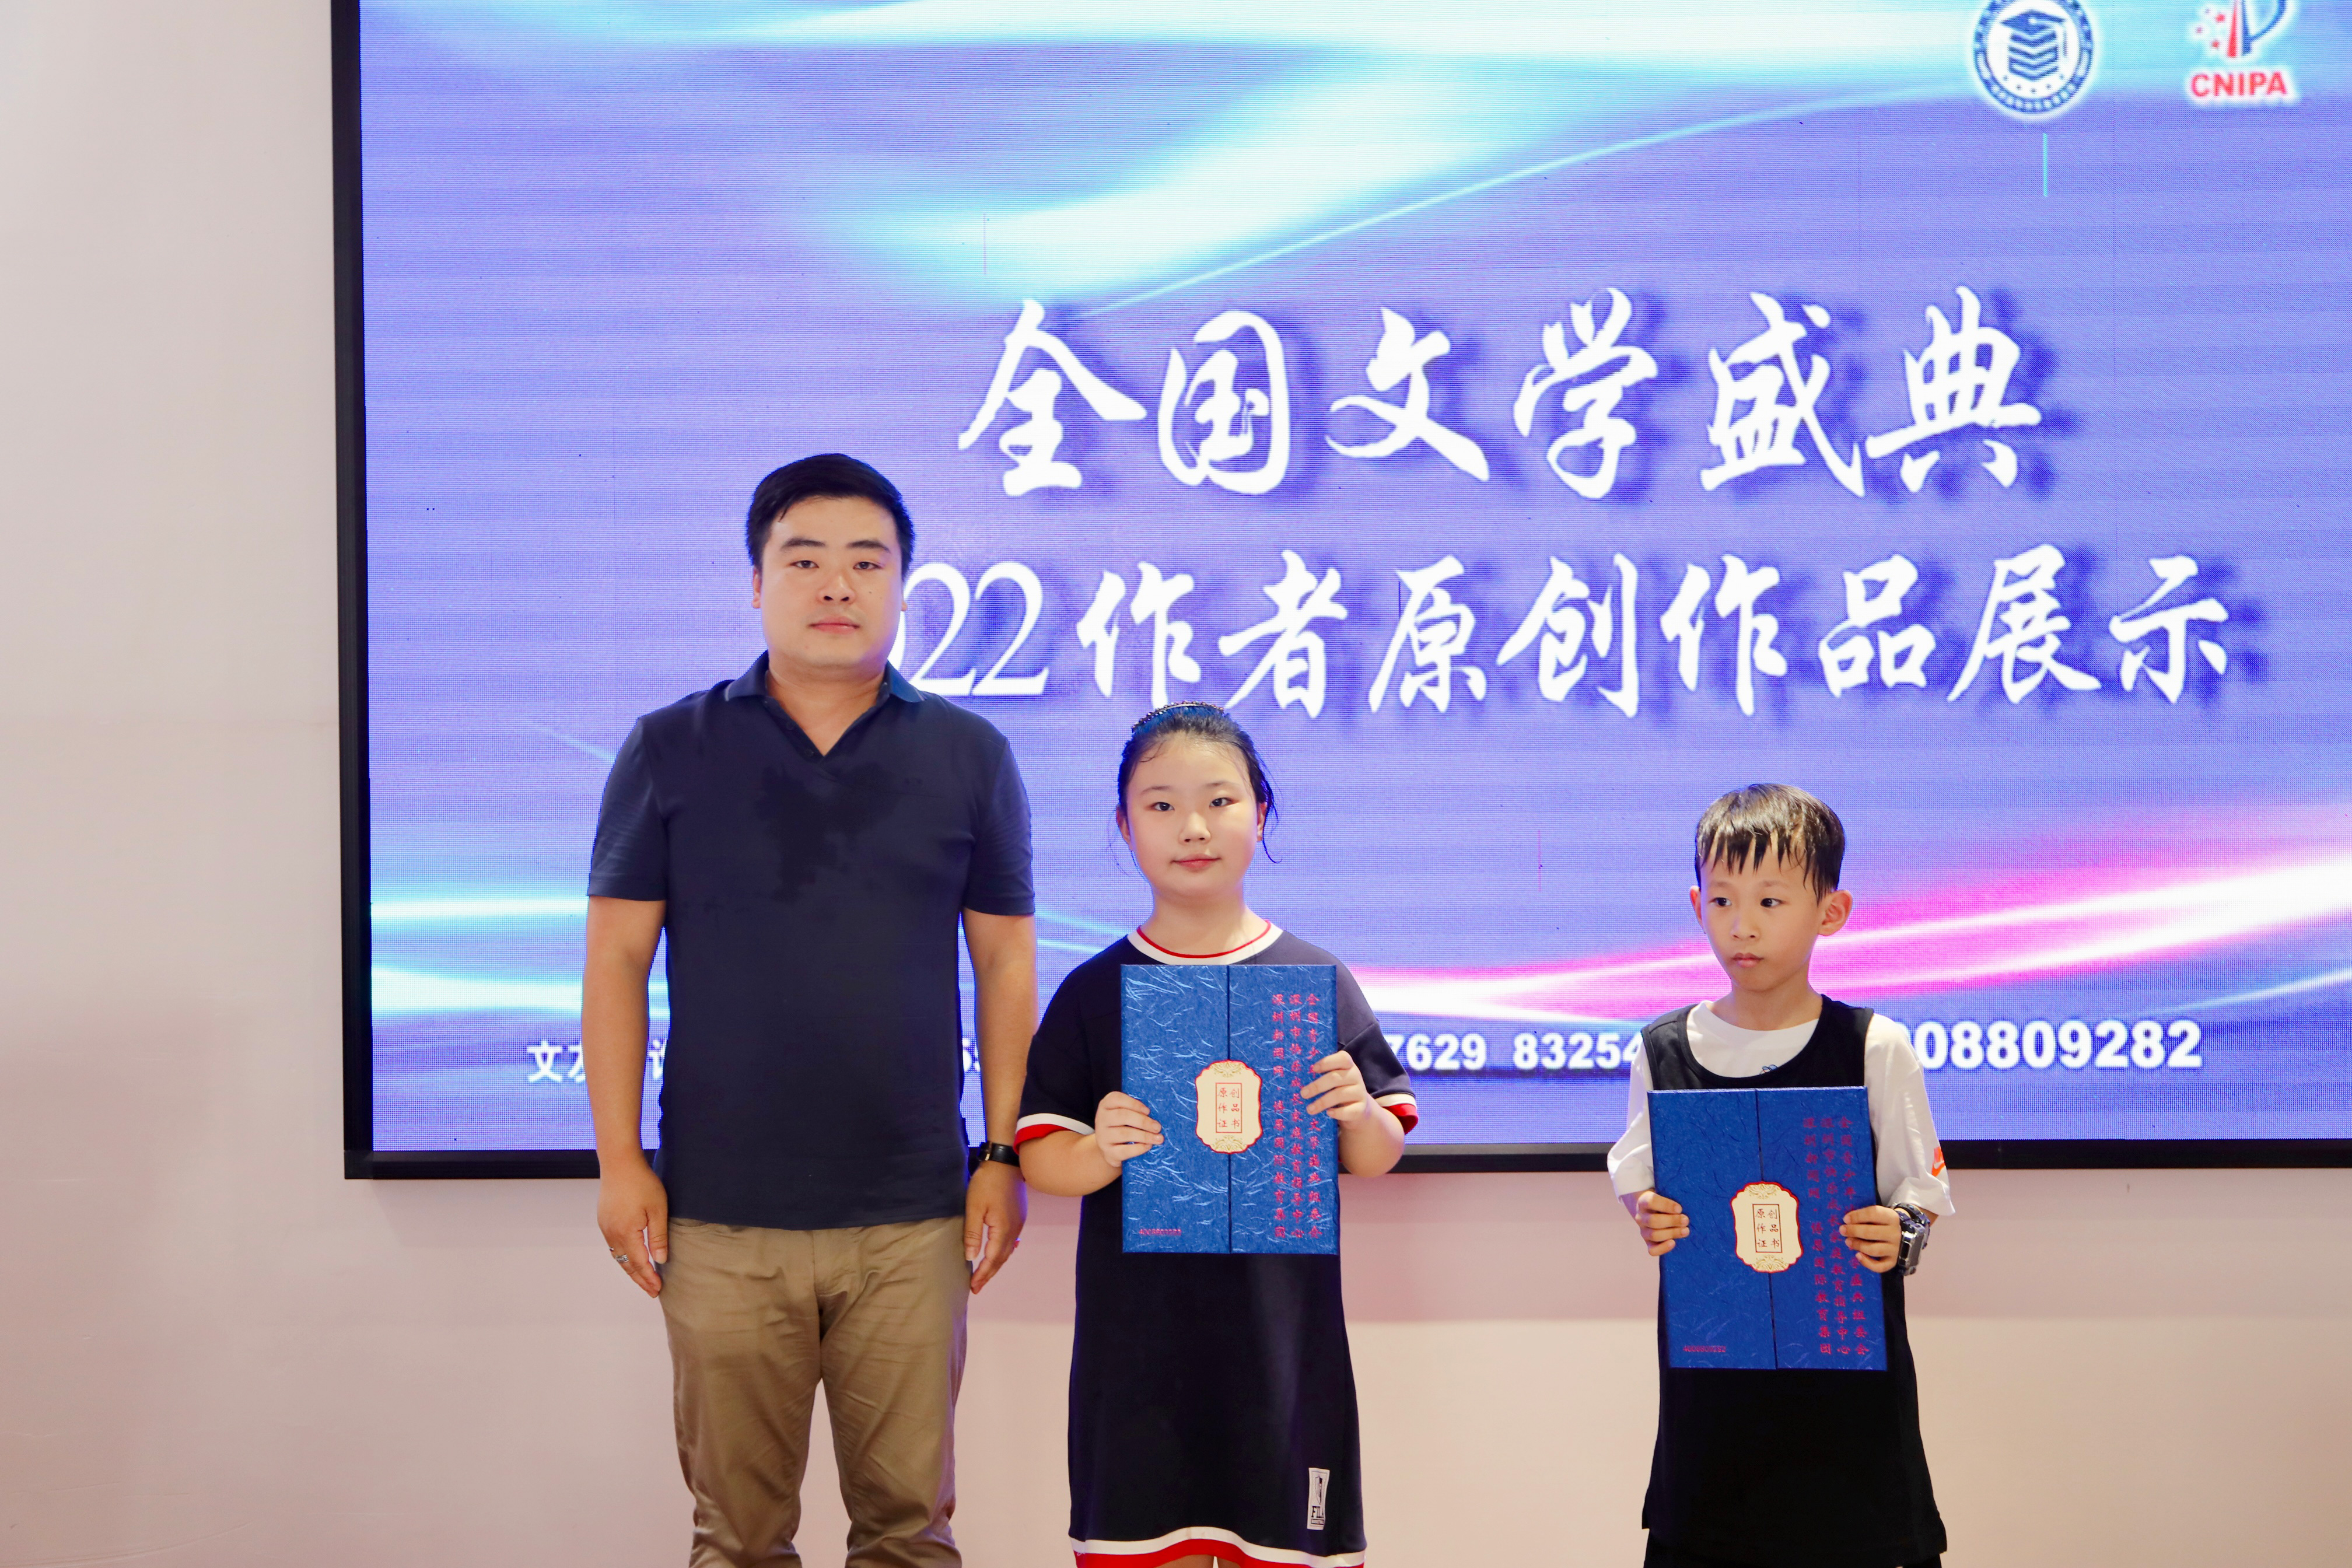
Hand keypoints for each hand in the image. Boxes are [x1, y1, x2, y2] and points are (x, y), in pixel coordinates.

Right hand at [598, 1157, 668, 1298]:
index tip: (658, 1290)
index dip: (649, 1278)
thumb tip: (661, 1260)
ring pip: (618, 1256)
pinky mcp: (604, 1220)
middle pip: (626, 1264)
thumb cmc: (642, 1183)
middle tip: (651, 1291)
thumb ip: (658, 1237)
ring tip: (642, 1279)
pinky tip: (630, 1257)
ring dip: (630, 1269)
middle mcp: (612, 1234)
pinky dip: (623, 1256)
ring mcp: (605, 1227)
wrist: (619, 1162)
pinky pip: (613, 1245)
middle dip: (639, 1279)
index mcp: (626, 1234)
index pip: (639, 1264)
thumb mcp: (657, 1210)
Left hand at [964, 1159, 1026, 1292]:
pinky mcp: (1019, 1216)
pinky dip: (1004, 1251)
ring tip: (986, 1274)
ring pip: (1008, 1250)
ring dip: (996, 1264)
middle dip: (989, 1274)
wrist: (1005, 1161)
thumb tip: (971, 1257)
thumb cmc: (986, 1182)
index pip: (992, 1259)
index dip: (982, 1274)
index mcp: (1003, 1229)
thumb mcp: (974, 1207)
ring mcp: (1019, 1223)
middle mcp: (1014, 1229)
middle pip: (1002, 1258)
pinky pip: (1012, 1241)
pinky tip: (1000, 1253)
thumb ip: (973, 1233)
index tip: (973, 1286)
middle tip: (977, 1287)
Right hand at [1092, 1091, 1162, 1164]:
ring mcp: (1103, 1136)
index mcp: (1106, 1105)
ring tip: (1158, 1138)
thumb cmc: (1122, 1126)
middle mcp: (1101, 1119)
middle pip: (1122, 1116)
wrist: (1110, 1149)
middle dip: (1143, 1121)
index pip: (1117, 1099)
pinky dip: (1138, 1148)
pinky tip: (1148, 1146)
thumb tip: (1157, 1113)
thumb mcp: (1124, 1114)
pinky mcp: (1108, 1152)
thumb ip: (1135, 1110)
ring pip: (1124, 1133)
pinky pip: (1124, 1150)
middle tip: (1158, 1127)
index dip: (1134, 1104)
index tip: (1148, 1111)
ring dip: (1144, 1136)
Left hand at [1300, 1051, 1370, 1121]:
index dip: (1327, 1062)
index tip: (1313, 1069)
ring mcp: (1360, 1093)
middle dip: (1317, 1086)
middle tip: (1303, 1093)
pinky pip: (1349, 1111)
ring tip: (1309, 1109)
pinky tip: (1328, 1113)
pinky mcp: (1361, 1108)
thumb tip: (1297, 1079)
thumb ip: (1321, 1076)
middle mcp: (1355, 1076)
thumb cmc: (1338, 1090)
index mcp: (1348, 1066)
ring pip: (1340, 1094)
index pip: (1343, 1058)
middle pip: (1336, 1078)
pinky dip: (1337, 1112)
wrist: (1358, 1109)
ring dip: (1322, 1102)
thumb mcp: (1333, 1080)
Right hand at [1633, 1189, 1687, 1255]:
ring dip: (1672, 1233)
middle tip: (1686, 1220)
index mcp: (1643, 1201)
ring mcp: (1644, 1231)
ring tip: (1686, 1231)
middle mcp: (1641, 1217)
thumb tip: (1690, 1200)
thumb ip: (1673, 1195)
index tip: (1680, 1208)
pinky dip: (1662, 1248)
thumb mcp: (1664, 1193)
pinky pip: (1652, 1250)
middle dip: (1672, 1221)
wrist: (1652, 1210)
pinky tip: (1673, 1243)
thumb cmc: (1663, 1201)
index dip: (1666, 1205)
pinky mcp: (1648, 1243)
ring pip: (1654, 1235)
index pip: (1651, 1202)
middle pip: (1653, 1221)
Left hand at [1841, 1205, 1902, 1272]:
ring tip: (1848, 1241)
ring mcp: (1895, 1249)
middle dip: (1854, 1231)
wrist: (1899, 1237)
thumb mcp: (1877, 1216)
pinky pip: (1879, 1266)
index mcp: (1891, 1218)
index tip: (1845, 1219)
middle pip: (1871, 1232)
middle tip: (1842, 1230)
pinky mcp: (1892, 1262)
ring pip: (1874, 1250)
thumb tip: (1846, 1220)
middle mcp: (1895, 1234)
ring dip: (1858, 1245)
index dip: (1858, 1216)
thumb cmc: (1881, 1224)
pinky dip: (1867, 1263)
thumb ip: (1864, 1216)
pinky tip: (1857, 1255)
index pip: (1874, 1214)